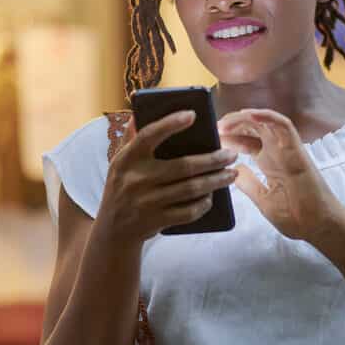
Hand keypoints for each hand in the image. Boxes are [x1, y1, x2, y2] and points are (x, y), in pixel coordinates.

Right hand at [97, 110, 238, 245]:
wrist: (113, 231)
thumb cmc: (120, 189)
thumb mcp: (118, 163)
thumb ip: (130, 138)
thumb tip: (140, 112)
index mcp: (127, 159)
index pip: (148, 136)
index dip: (170, 124)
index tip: (192, 114)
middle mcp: (137, 179)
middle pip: (183, 166)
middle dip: (213, 160)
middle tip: (231, 155)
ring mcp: (148, 202)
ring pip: (191, 189)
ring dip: (216, 181)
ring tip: (232, 173)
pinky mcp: (157, 220)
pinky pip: (188, 211)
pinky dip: (204, 203)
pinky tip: (213, 195)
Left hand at [218, 108, 344, 254]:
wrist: (319, 226)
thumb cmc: (296, 216)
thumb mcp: (263, 199)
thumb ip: (249, 183)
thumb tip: (233, 169)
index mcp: (269, 162)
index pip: (247, 142)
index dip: (230, 137)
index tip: (213, 137)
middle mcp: (277, 152)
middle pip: (253, 128)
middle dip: (233, 124)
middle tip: (216, 126)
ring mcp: (287, 149)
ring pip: (266, 122)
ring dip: (245, 118)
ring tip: (227, 121)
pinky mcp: (297, 150)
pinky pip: (284, 126)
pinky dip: (268, 117)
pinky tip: (250, 115)